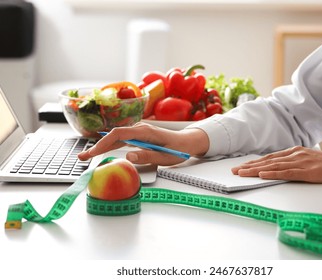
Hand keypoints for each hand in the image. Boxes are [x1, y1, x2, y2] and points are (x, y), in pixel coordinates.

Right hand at [78, 122, 208, 165]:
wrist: (187, 142)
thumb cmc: (178, 149)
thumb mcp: (165, 157)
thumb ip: (147, 156)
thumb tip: (128, 156)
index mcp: (145, 131)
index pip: (119, 134)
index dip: (104, 143)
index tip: (94, 153)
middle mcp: (140, 129)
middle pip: (114, 135)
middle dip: (98, 146)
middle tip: (83, 158)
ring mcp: (139, 132)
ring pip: (116, 138)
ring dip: (102, 146)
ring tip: (87, 156)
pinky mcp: (139, 137)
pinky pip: (121, 140)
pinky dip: (110, 146)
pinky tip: (101, 152)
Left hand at [231, 146, 321, 192]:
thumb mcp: (306, 161)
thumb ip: (292, 164)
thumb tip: (277, 169)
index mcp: (293, 152)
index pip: (269, 158)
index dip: (254, 162)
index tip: (241, 166)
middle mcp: (293, 155)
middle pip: (267, 161)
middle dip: (249, 166)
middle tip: (235, 171)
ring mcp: (299, 162)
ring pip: (273, 166)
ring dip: (256, 170)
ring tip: (242, 173)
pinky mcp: (306, 172)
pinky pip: (286, 173)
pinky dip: (273, 173)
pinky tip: (262, 174)